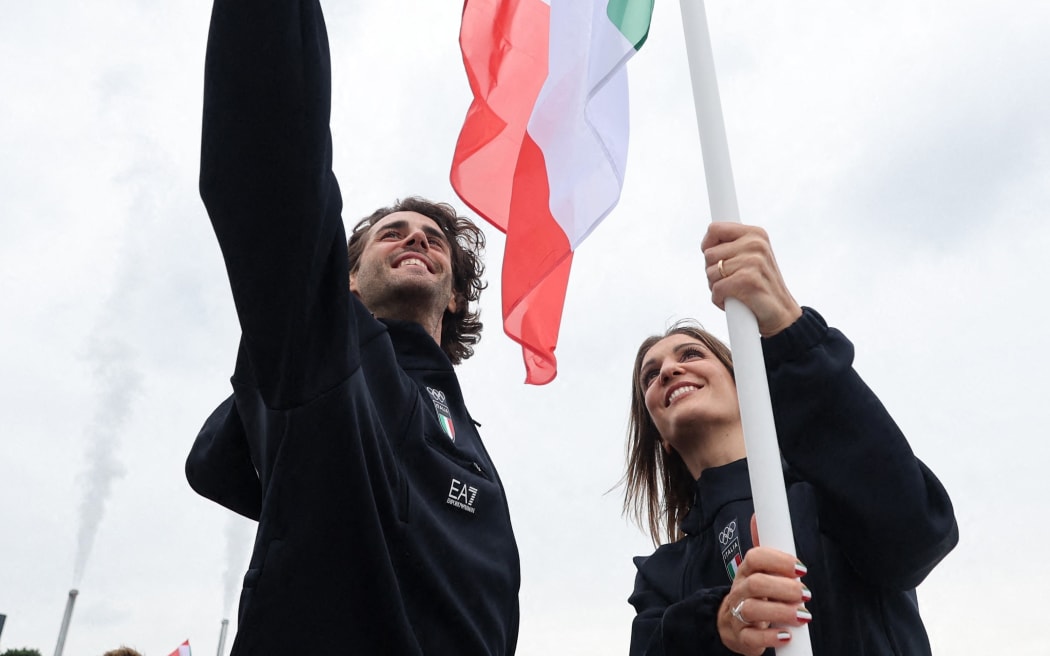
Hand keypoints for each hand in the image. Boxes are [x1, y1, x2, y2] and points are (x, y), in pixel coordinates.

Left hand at [701, 222, 801, 336]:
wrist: (781, 314)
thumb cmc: (760, 286)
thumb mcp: (751, 258)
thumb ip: (732, 247)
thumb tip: (706, 245)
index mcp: (756, 234)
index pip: (715, 229)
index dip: (707, 245)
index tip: (714, 259)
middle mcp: (755, 243)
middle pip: (709, 254)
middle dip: (713, 271)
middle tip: (729, 281)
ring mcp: (752, 261)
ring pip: (710, 272)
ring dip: (716, 287)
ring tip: (734, 291)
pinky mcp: (747, 279)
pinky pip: (716, 288)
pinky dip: (719, 299)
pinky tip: (732, 302)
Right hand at [716, 515, 811, 654]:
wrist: (732, 625)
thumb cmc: (753, 595)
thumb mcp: (757, 570)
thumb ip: (765, 548)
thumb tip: (758, 516)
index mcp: (746, 571)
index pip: (755, 557)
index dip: (778, 561)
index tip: (801, 569)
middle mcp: (740, 591)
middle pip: (755, 584)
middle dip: (783, 588)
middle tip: (805, 594)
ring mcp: (738, 614)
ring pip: (752, 610)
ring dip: (780, 612)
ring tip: (802, 616)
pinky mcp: (742, 637)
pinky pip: (752, 638)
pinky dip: (771, 637)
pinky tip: (787, 635)